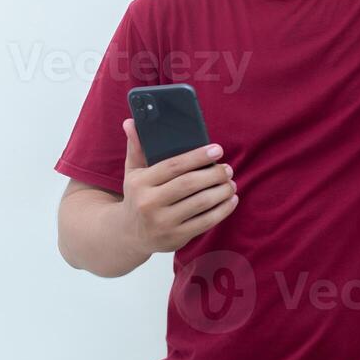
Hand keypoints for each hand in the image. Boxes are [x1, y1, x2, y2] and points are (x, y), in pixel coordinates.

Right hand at [119, 118, 238, 253]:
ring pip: (200, 203)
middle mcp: (149, 203)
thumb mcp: (133, 172)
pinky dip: (222, 210)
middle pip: (189, 184)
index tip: (217, 149)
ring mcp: (163, 223)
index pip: (173, 166)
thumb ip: (136, 147)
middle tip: (228, 168)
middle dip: (214, 174)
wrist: (129, 234)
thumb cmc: (137, 195)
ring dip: (221, 192)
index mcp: (140, 183)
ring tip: (231, 183)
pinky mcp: (175, 238)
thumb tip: (131, 121)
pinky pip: (205, 222)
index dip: (198, 156)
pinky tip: (231, 200)